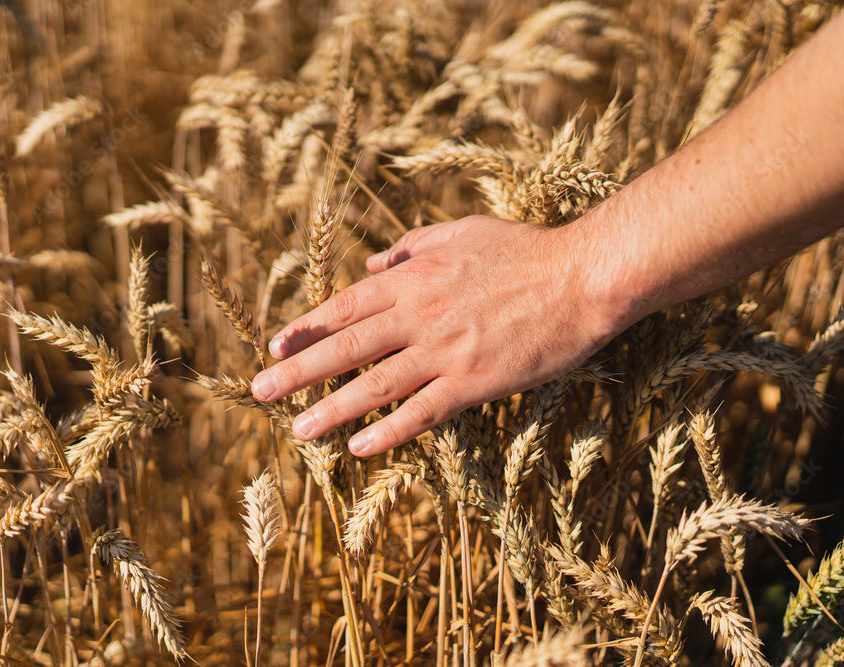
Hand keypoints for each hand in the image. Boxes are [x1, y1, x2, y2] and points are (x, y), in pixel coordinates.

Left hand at [251, 215, 617, 456]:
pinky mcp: (474, 382)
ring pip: (375, 384)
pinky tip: (360, 448)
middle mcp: (420, 315)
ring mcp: (445, 351)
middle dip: (299, 372)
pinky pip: (422, 413)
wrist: (582, 276)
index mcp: (415, 278)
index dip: (307, 328)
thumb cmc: (525, 251)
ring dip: (332, 409)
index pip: (346, 306)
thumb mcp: (463, 232)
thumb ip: (414, 247)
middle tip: (260, 392)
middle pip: (347, 347)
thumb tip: (375, 264)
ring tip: (298, 429)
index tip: (275, 347)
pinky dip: (389, 432)